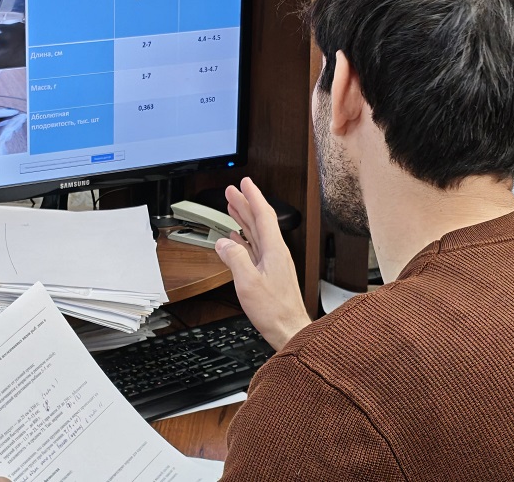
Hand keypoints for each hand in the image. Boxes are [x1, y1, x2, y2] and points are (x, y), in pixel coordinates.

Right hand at [214, 177, 310, 349]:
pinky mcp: (270, 272)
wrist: (290, 329)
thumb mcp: (248, 283)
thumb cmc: (274, 310)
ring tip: (232, 207)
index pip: (263, 215)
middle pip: (259, 221)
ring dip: (244, 219)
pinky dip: (244, 239)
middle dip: (245, 203)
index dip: (253, 197)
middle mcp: (276, 253)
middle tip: (231, 191)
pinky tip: (236, 239)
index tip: (245, 183)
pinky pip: (255, 248)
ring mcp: (274, 263)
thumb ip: (235, 259)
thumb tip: (223, 243)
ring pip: (257, 233)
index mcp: (274, 251)